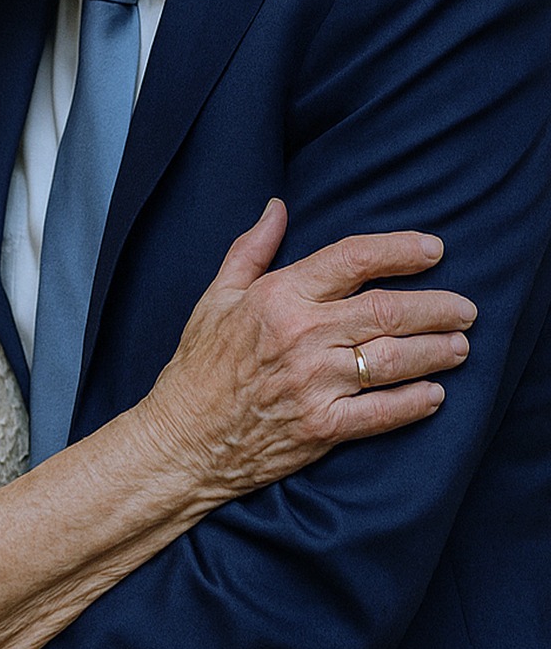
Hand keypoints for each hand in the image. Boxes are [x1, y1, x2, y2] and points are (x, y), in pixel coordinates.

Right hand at [143, 201, 476, 500]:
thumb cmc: (199, 367)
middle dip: (438, 306)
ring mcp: (315, 384)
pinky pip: (383, 413)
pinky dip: (415, 403)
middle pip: (389, 310)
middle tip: (466, 308)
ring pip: (394, 359)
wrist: (181, 441)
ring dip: (436, 351)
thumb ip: (252, 249)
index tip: (434, 249)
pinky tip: (436, 394)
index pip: (354, 258)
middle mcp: (302, 336)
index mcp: (280, 297)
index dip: (401, 250)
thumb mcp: (217, 297)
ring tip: (460, 346)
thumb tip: (277, 207)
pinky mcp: (322, 428)